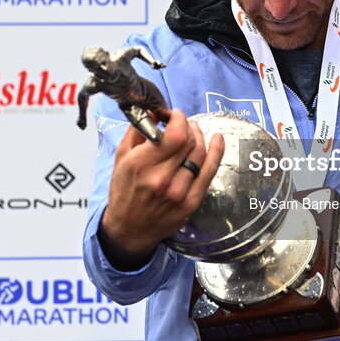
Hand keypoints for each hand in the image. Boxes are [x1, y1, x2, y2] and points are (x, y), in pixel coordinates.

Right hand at [98, 109, 224, 269]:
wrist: (130, 228)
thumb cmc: (124, 191)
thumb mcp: (121, 157)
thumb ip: (138, 131)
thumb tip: (156, 112)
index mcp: (141, 165)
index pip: (174, 135)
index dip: (179, 119)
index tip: (175, 115)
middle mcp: (162, 179)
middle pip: (189, 142)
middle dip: (189, 126)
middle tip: (184, 123)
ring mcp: (179, 192)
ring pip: (200, 154)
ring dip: (200, 137)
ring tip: (194, 131)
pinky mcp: (191, 202)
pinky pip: (209, 172)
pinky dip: (216, 152)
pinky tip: (218, 140)